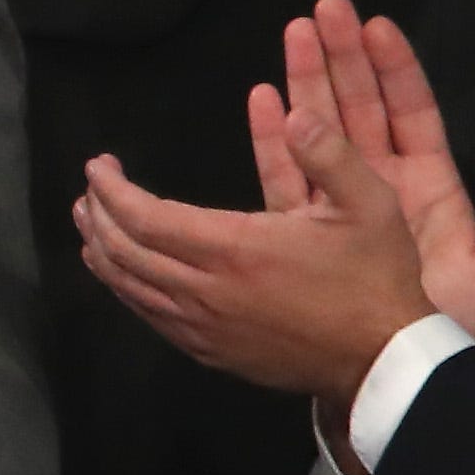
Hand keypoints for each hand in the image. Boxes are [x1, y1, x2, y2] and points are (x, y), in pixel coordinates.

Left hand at [75, 105, 436, 403]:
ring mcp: (203, 327)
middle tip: (89, 191)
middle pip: (123, 252)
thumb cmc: (376, 278)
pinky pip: (149, 317)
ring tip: (91, 224)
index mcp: (234, 248)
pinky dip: (125, 288)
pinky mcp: (210, 353)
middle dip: (97, 216)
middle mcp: (205, 290)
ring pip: (128, 288)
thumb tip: (297, 113)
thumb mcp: (369, 205)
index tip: (98, 166)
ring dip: (102, 252)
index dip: (111, 189)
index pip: (144, 217)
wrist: (385, 361)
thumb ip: (330, 154)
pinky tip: (124, 273)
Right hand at [290, 0, 474, 347]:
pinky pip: (285, 175)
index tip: (374, 23)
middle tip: (323, 9)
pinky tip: (262, 100)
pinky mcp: (304, 232)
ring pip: (320, 130)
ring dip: (306, 83)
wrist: (404, 377)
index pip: (411, 112)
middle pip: (360, 108)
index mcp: (431, 188)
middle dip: (341, 57)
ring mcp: (340, 206)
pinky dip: (273, 137)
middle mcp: (384, 188)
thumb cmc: (456, 327)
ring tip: (290, 35)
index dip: (393, 68)